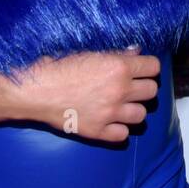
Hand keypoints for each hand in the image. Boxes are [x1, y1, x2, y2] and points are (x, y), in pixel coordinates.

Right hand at [0, 45, 160, 142]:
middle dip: (143, 87)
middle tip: (130, 86)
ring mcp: (110, 114)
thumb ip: (116, 54)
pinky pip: (123, 134)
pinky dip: (119, 129)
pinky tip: (110, 121)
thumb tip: (136, 53)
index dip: (147, 67)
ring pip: (142, 115)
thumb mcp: (88, 53)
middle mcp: (119, 91)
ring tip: (120, 105)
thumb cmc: (57, 66)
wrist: (34, 90)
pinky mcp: (98, 131)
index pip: (154, 67)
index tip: (140, 69)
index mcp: (118, 67)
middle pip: (151, 91)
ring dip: (133, 109)